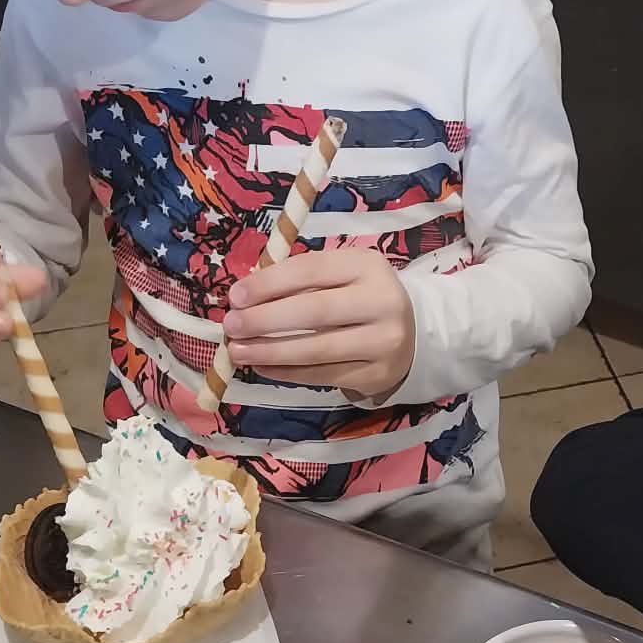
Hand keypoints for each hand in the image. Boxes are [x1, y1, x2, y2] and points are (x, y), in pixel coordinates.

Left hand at [223, 248, 415, 398]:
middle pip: (315, 312)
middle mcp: (381, 302)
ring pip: (317, 350)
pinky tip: (264, 366)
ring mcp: (382, 342)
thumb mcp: (341, 274)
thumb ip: (301, 280)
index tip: (236, 296)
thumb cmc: (360, 296)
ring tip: (238, 351)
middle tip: (231, 326)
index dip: (270, 283)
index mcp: (368, 266)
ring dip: (270, 352)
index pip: (312, 270)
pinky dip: (287, 373)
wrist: (412, 332)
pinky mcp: (376, 374)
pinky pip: (322, 376)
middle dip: (266, 320)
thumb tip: (246, 299)